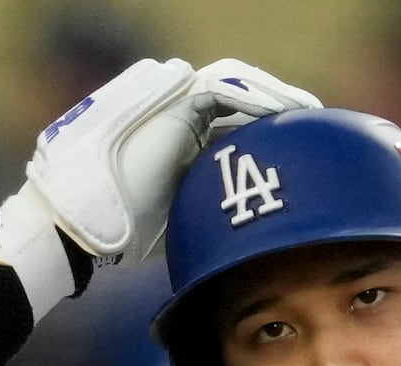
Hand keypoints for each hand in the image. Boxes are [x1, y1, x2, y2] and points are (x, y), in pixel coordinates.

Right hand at [34, 57, 320, 260]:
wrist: (85, 226)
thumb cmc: (125, 233)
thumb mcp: (178, 219)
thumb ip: (205, 212)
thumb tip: (243, 244)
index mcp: (182, 138)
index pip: (236, 121)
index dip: (271, 128)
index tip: (304, 147)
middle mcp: (178, 114)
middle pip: (242, 96)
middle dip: (280, 106)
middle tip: (315, 123)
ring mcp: (172, 103)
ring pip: (237, 85)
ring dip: (275, 96)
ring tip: (308, 113)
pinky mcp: (172, 104)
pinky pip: (224, 90)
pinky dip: (256, 98)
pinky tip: (286, 112)